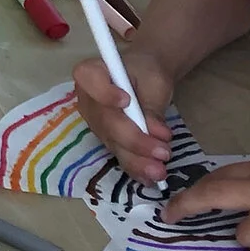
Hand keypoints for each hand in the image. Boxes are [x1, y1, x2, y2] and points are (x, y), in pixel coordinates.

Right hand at [71, 47, 174, 183]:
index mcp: (92, 72)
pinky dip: (136, 168)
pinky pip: (120, 156)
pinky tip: (150, 178)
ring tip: (160, 170)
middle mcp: (88, 100)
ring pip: (113, 144)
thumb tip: (156, 133)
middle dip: (134, 140)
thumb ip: (151, 106)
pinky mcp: (107, 140)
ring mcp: (96, 123)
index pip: (88, 79)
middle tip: (162, 151)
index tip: (126, 100)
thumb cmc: (147, 72)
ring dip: (137, 160)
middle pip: (105, 122)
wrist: (146, 79)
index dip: (103, 93)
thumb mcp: (154, 81)